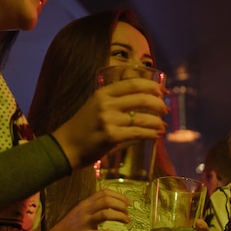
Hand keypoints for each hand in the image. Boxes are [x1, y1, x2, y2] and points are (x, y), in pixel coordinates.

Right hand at [44, 188, 131, 230]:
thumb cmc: (67, 229)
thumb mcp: (78, 214)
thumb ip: (91, 209)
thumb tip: (110, 207)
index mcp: (84, 204)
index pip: (103, 193)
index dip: (118, 196)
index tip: (127, 202)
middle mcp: (84, 211)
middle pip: (106, 200)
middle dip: (121, 205)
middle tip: (128, 212)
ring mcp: (84, 223)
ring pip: (105, 214)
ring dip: (120, 216)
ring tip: (127, 221)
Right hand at [52, 76, 168, 169]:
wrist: (65, 147)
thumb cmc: (83, 128)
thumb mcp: (96, 106)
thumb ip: (116, 102)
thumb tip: (144, 103)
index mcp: (103, 93)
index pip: (133, 83)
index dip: (151, 86)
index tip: (162, 91)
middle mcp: (106, 103)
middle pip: (141, 98)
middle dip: (158, 104)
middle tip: (165, 110)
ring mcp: (108, 120)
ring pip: (142, 118)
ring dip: (157, 121)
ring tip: (163, 125)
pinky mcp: (111, 136)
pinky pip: (138, 133)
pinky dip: (151, 134)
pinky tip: (156, 135)